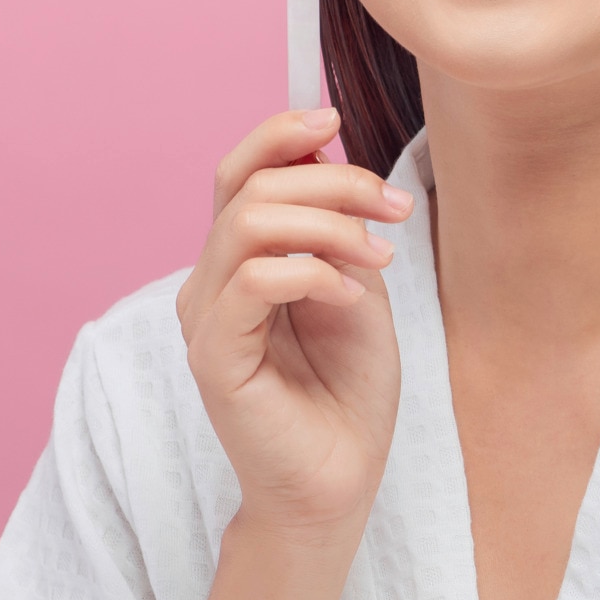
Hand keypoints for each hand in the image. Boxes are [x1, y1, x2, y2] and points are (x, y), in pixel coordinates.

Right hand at [175, 108, 409, 540]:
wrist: (340, 478)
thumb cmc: (348, 389)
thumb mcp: (356, 282)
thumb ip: (334, 224)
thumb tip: (324, 145)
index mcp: (238, 259)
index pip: (238, 171)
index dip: (280, 133)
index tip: (336, 120)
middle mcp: (209, 281)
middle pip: (247, 185)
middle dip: (331, 179)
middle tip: (394, 209)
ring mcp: (205, 318)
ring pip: (246, 222)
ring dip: (327, 224)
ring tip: (379, 256)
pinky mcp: (213, 357)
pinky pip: (253, 281)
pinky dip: (311, 271)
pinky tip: (350, 294)